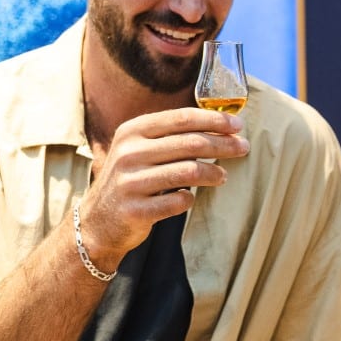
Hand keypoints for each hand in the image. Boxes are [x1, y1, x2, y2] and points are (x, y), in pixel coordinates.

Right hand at [78, 107, 249, 263]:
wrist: (97, 221)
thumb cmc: (131, 178)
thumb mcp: (141, 149)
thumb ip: (173, 136)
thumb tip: (223, 126)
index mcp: (132, 131)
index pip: (181, 119)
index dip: (214, 120)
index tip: (238, 125)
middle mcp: (129, 153)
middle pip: (190, 144)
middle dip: (223, 144)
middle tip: (243, 148)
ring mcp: (130, 182)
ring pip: (189, 172)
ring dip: (213, 173)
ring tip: (223, 176)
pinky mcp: (136, 210)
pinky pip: (179, 201)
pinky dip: (190, 199)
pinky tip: (189, 198)